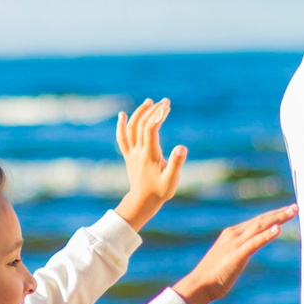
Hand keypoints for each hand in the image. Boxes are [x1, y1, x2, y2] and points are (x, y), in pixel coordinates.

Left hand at [113, 98, 186, 229]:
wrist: (143, 202)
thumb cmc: (160, 191)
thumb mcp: (172, 179)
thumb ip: (176, 163)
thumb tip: (182, 147)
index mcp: (150, 155)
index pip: (151, 129)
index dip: (158, 116)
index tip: (167, 106)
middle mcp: (138, 152)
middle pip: (142, 125)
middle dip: (153, 110)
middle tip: (165, 101)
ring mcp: (132, 153)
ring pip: (131, 129)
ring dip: (139, 113)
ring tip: (149, 102)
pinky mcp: (129, 156)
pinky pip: (122, 138)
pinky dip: (121, 125)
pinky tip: (122, 114)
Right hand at [170, 206, 295, 303]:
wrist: (199, 285)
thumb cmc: (214, 275)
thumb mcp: (230, 257)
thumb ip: (241, 249)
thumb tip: (251, 247)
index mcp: (232, 234)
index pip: (257, 221)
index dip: (273, 215)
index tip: (288, 211)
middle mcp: (234, 234)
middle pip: (261, 220)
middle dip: (279, 213)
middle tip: (296, 207)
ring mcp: (235, 243)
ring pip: (260, 227)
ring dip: (278, 218)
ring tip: (292, 212)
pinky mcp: (237, 255)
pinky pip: (254, 243)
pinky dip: (266, 235)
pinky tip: (278, 229)